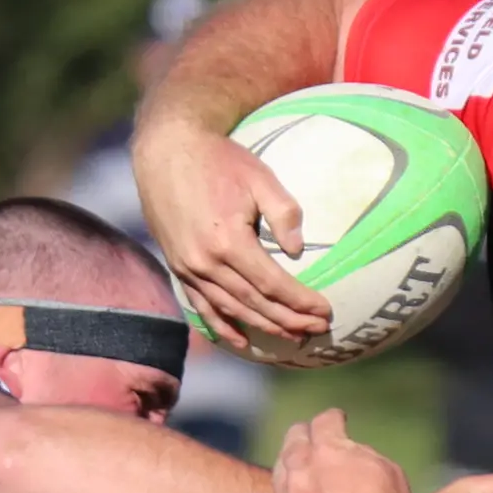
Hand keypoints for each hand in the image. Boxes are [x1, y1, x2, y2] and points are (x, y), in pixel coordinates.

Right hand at [134, 116, 330, 353]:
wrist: (167, 150)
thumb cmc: (219, 160)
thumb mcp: (259, 177)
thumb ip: (284, 213)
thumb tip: (296, 251)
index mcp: (228, 241)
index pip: (273, 284)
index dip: (300, 301)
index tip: (325, 311)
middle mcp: (206, 262)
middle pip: (255, 303)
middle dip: (289, 320)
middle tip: (318, 330)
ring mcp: (188, 269)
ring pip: (231, 310)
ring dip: (264, 327)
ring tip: (293, 338)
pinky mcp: (179, 268)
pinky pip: (202, 306)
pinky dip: (223, 327)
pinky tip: (241, 341)